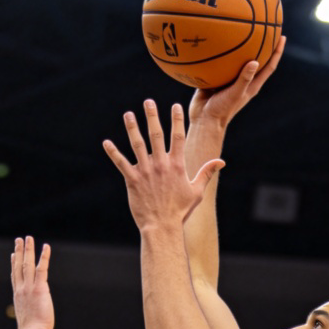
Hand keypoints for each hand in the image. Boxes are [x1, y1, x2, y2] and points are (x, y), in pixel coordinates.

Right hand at [11, 235, 53, 328]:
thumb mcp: (28, 319)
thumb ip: (29, 313)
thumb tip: (31, 319)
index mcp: (18, 296)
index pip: (15, 276)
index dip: (13, 264)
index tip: (13, 255)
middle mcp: (22, 289)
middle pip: (18, 266)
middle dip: (19, 251)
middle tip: (19, 240)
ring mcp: (29, 288)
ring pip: (27, 264)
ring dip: (28, 249)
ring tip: (28, 238)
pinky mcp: (40, 288)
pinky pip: (42, 268)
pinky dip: (44, 257)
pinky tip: (46, 247)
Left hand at [103, 100, 223, 230]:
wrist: (162, 226)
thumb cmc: (180, 211)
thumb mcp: (197, 191)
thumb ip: (206, 173)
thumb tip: (221, 161)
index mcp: (177, 165)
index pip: (178, 137)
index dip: (177, 120)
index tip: (175, 105)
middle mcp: (161, 164)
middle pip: (156, 134)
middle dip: (152, 116)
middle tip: (148, 102)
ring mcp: (145, 171)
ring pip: (137, 144)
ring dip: (132, 128)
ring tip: (128, 114)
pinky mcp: (132, 180)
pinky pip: (121, 163)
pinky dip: (113, 152)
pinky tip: (106, 142)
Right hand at [188, 35, 285, 130]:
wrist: (203, 119)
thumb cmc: (222, 110)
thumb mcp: (235, 94)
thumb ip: (244, 79)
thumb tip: (255, 62)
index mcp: (252, 85)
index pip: (269, 66)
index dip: (277, 52)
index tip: (281, 36)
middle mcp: (243, 80)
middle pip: (257, 60)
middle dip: (263, 45)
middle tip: (266, 28)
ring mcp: (229, 79)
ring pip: (238, 61)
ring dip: (241, 47)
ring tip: (241, 31)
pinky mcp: (216, 79)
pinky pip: (219, 64)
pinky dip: (220, 53)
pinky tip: (216, 41)